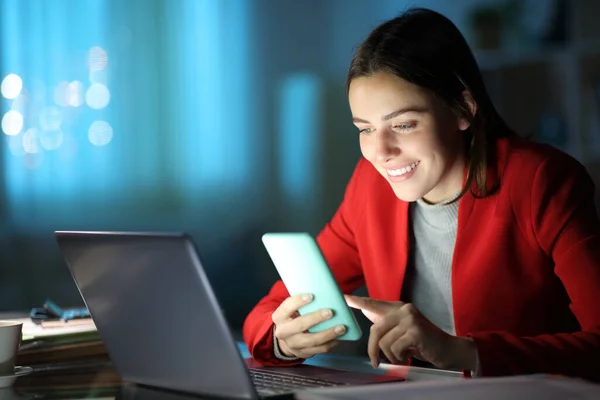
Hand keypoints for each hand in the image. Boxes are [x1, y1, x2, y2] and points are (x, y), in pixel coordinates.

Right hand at [272, 294, 346, 358]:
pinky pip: (320, 349)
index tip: (311, 296)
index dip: (298, 301)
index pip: (287, 307)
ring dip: (328, 334)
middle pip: (299, 325)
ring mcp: (293, 345)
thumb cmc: (294, 317)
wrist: (287, 339)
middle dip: (316, 318)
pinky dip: (331, 343)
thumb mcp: (293, 309)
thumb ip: (306, 302)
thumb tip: (332, 294)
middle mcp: (283, 332)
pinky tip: (339, 337)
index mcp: (279, 317)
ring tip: (341, 327)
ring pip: (312, 340)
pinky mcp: (303, 353)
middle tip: (330, 312)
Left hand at [345, 295, 476, 369]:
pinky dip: (399, 357)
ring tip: (402, 356)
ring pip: (385, 341)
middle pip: (376, 329)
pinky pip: (395, 348)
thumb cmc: (424, 343)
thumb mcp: (404, 332)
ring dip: (391, 356)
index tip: (344, 298)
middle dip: (373, 349)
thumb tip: (367, 313)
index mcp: (399, 308)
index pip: (375, 303)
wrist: (448, 350)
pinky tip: (409, 356)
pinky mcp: (415, 331)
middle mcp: (404, 309)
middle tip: (376, 362)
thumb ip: (388, 324)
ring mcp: (410, 319)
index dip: (358, 301)